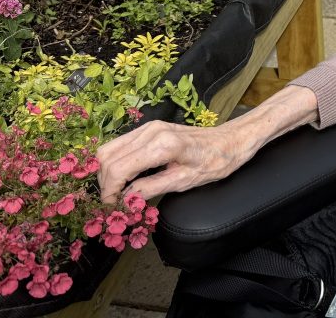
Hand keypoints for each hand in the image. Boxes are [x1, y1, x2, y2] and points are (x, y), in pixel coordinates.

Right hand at [96, 119, 247, 203]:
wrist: (231, 140)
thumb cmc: (214, 162)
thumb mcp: (184, 182)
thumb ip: (151, 189)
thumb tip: (124, 200)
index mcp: (161, 145)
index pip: (118, 169)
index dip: (108, 192)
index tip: (110, 208)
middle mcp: (151, 132)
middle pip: (107, 157)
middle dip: (105, 183)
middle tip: (113, 204)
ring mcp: (150, 127)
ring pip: (110, 149)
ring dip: (107, 173)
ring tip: (117, 193)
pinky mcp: (150, 128)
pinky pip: (121, 144)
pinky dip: (116, 162)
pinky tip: (125, 178)